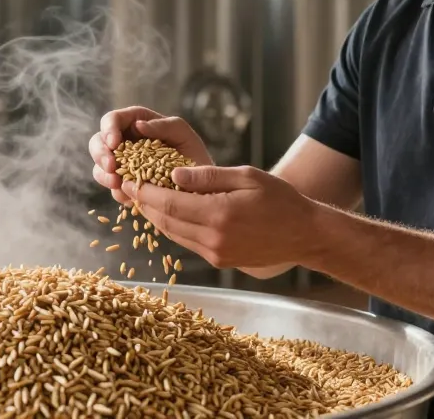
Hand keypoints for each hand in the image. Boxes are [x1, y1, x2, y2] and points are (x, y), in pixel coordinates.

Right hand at [89, 107, 213, 205]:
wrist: (202, 186)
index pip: (112, 119)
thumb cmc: (192, 153)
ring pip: (100, 166)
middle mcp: (125, 143)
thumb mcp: (182, 134)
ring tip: (117, 183)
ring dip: (104, 174)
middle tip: (111, 166)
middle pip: (98, 142)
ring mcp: (123, 165)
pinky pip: (112, 188)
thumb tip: (138, 125)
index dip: (108, 129)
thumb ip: (163, 126)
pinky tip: (128, 197)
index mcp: (136, 123)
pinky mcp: (125, 185)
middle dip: (100, 153)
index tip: (114, 143)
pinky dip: (117, 192)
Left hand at [122, 162, 317, 270]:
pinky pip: (187, 242)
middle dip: (145, 203)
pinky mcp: (219, 260)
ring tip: (144, 197)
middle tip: (130, 185)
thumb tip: (173, 174)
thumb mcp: (246, 176)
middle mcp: (213, 239)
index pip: (168, 204)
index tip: (131, 179)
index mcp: (218, 214)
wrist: (304, 234)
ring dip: (156, 216)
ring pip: (173, 234)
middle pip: (165, 221)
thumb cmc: (280, 199)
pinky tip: (169, 212)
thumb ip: (208, 176)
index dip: (145, 192)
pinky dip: (173, 226)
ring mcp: (215, 253)